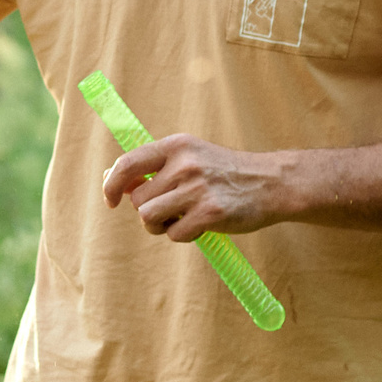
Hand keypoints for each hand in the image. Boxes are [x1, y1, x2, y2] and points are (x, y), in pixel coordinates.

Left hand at [101, 135, 286, 240]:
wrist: (271, 182)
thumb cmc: (223, 172)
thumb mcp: (189, 156)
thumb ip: (153, 167)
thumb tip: (110, 178)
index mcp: (176, 146)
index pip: (127, 164)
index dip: (111, 186)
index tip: (110, 201)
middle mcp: (184, 164)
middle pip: (137, 200)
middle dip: (147, 211)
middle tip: (170, 210)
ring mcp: (197, 189)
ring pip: (149, 218)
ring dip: (159, 226)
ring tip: (180, 219)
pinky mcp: (211, 213)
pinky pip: (174, 234)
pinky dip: (182, 235)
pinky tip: (200, 225)